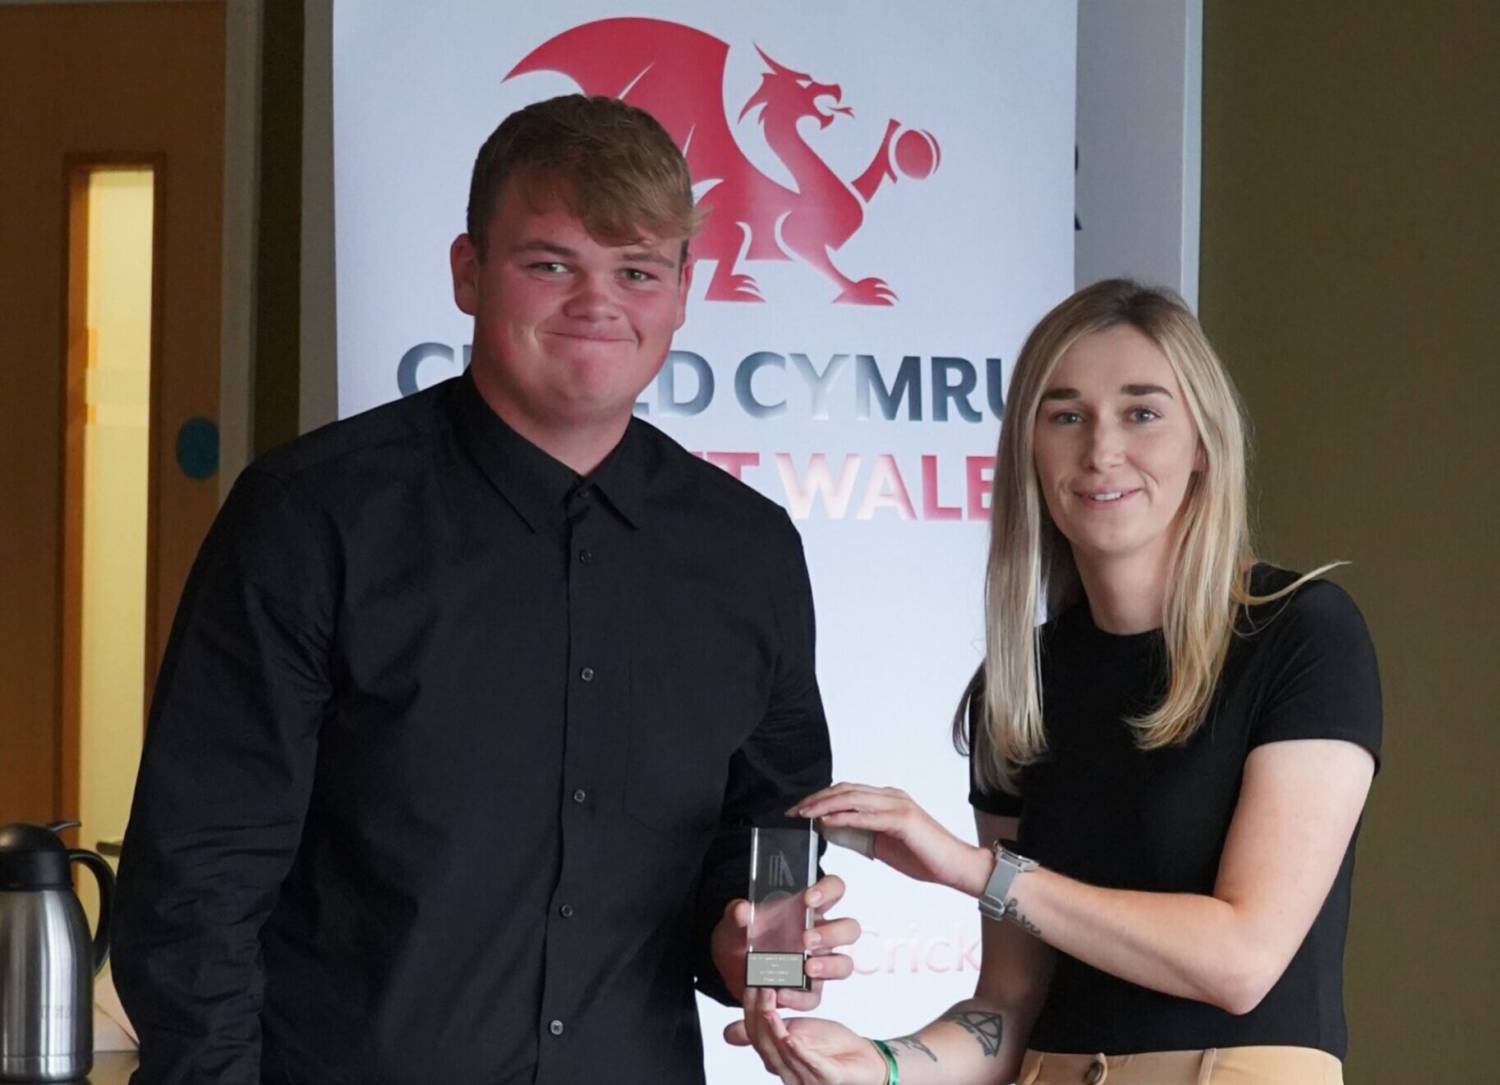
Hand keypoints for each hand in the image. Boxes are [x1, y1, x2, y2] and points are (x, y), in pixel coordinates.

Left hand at [711, 873, 859, 1010]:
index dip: (829, 890)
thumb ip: (738, 913)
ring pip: (844, 964)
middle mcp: (821, 934)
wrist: (729, 966)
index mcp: (809, 909)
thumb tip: (742, 910)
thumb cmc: (742, 934)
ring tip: (807, 968)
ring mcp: (818, 963)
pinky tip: (782, 992)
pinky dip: (801, 998)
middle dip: (833, 934)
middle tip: (806, 939)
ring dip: (830, 966)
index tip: (809, 898)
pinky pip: (815, 997)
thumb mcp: (735, 920)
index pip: (834, 890)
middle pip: (850, 929)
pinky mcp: (807, 990)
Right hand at [725, 988, 886, 1083]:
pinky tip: (790, 1037)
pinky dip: (798, 1051)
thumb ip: (769, 1028)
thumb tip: (728, 1030)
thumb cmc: (831, 1047)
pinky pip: (810, 1066)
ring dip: (772, 1027)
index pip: (755, 1036)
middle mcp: (788, 1072)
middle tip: (761, 987)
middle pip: (764, 1044)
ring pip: (781, 1054)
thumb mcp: (796, 1031)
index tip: (750, 983)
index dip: (749, 1010)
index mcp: (778, 1059)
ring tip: (769, 1003)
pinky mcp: (828, 1079)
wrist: (867, 1061)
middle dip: (758, 1015)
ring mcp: (807, 1079)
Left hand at [793, 783, 990, 895]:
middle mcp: (891, 796)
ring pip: (852, 798)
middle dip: (816, 799)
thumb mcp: (883, 844)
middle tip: (793, 810)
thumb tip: (831, 829)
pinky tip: (826, 821)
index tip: (799, 810)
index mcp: (887, 799)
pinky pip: (867, 816)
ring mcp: (897, 805)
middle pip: (845, 790)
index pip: (846, 792)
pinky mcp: (903, 820)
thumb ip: (860, 834)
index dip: (820, 798)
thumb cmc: (924, 857)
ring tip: (804, 814)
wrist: (957, 867)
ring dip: (824, 805)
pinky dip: (843, 817)